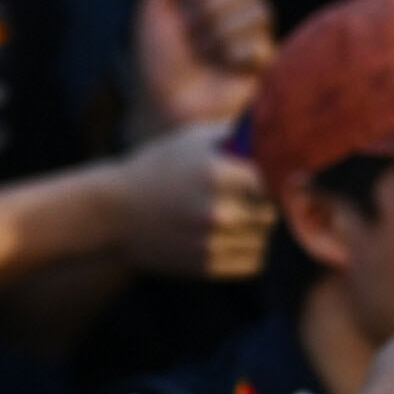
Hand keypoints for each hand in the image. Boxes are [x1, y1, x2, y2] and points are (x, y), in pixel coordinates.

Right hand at [111, 120, 271, 280]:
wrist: (113, 214)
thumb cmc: (158, 168)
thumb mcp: (192, 139)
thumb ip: (239, 134)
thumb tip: (281, 126)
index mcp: (216, 173)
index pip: (276, 180)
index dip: (275, 179)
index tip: (266, 177)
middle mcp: (217, 210)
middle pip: (272, 212)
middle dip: (262, 204)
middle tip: (242, 197)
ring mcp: (211, 242)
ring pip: (264, 238)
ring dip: (254, 229)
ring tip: (229, 217)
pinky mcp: (206, 267)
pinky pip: (252, 262)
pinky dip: (246, 251)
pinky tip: (224, 237)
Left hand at [133, 0, 270, 133]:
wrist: (164, 102)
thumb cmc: (157, 59)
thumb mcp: (151, 11)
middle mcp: (236, 6)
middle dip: (212, 7)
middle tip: (192, 30)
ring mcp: (253, 32)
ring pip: (261, 10)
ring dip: (222, 33)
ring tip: (205, 51)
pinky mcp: (265, 60)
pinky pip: (263, 43)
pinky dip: (235, 54)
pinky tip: (223, 64)